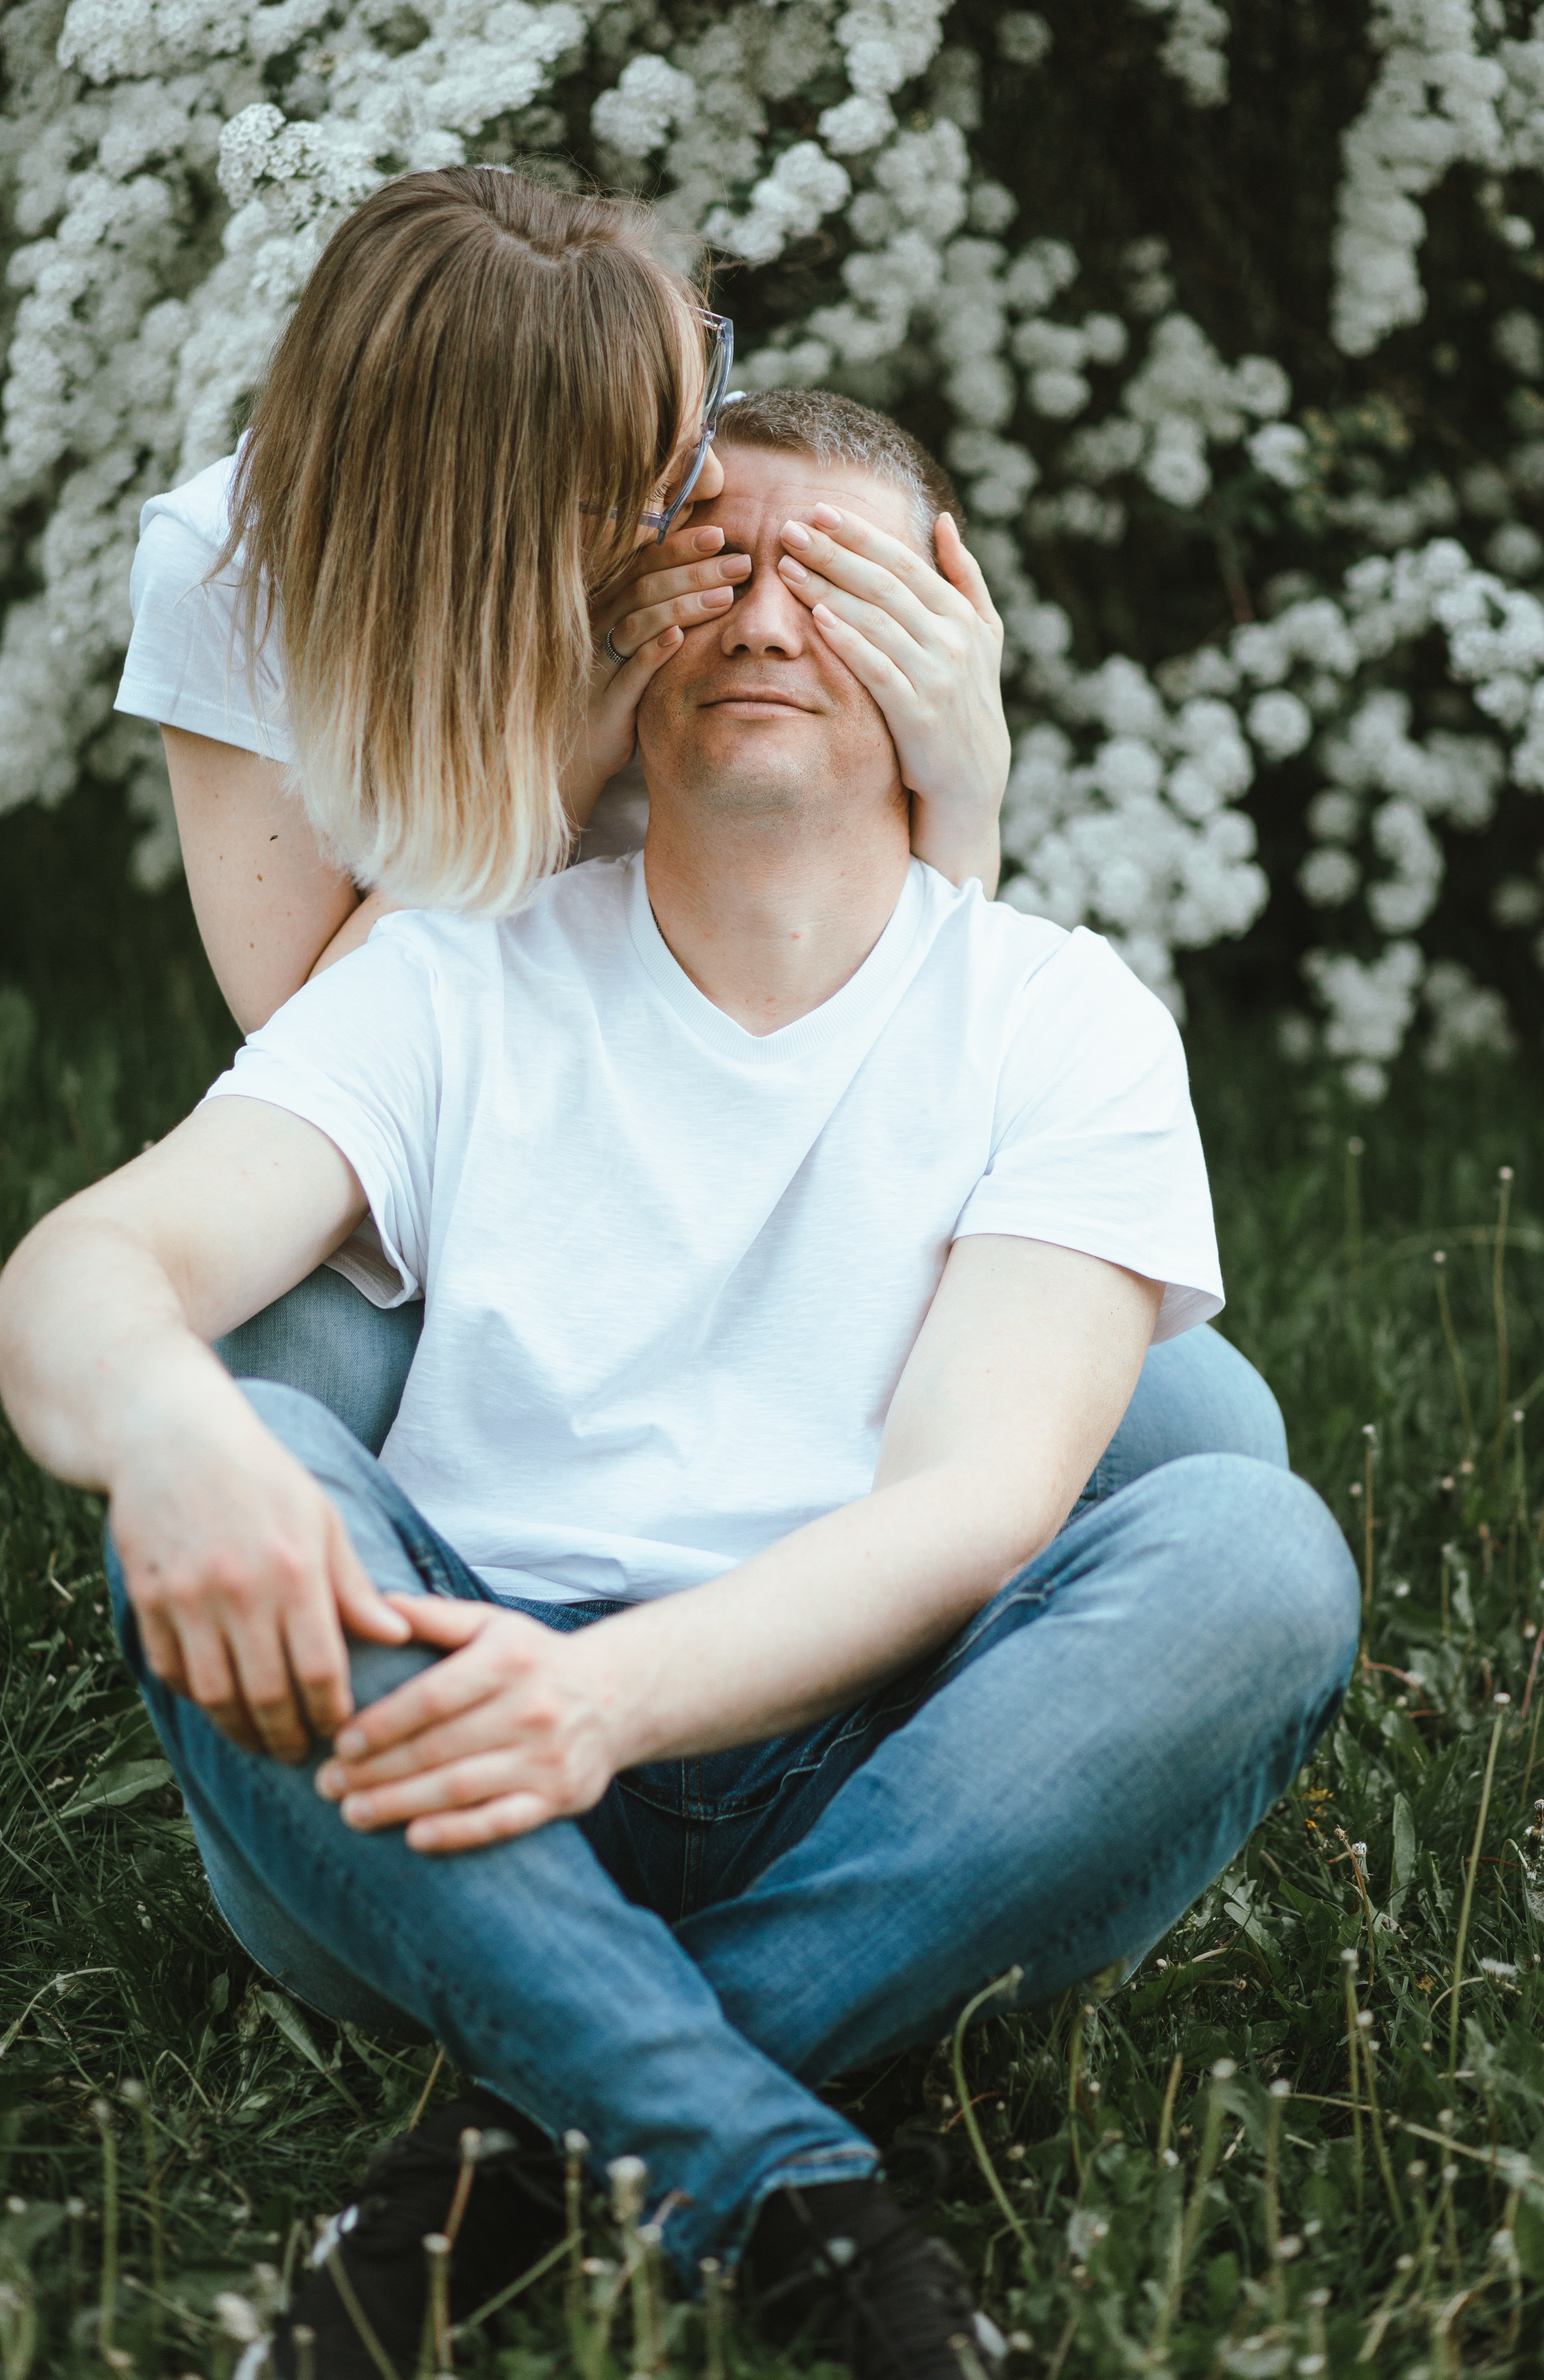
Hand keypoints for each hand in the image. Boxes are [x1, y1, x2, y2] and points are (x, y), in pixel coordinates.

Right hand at [110, 1389, 410, 1760]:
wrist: (171, 1438)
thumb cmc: (262, 1478)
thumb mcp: (321, 1519)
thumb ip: (353, 1585)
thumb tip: (397, 1636)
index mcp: (295, 1570)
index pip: (321, 1669)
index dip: (332, 1712)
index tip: (341, 1730)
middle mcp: (240, 1590)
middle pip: (267, 1695)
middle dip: (288, 1736)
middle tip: (300, 1754)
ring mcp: (188, 1597)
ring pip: (215, 1695)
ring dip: (240, 1731)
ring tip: (260, 1741)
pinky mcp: (147, 1599)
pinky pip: (172, 1671)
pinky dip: (196, 1698)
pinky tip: (219, 1705)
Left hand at [314, 1597, 618, 1851]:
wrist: (614, 1697)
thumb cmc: (533, 1661)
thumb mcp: (492, 1626)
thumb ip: (435, 1617)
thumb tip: (375, 1605)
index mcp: (509, 1660)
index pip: (432, 1697)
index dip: (381, 1724)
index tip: (338, 1743)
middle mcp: (533, 1707)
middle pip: (438, 1747)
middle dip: (375, 1770)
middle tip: (328, 1785)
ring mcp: (549, 1756)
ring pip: (461, 1787)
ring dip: (400, 1804)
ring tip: (353, 1813)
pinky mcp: (561, 1797)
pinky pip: (501, 1821)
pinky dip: (457, 1833)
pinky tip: (414, 1838)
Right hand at [562, 527, 751, 824]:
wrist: (576, 752)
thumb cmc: (614, 693)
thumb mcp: (632, 647)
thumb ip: (657, 610)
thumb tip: (701, 571)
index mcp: (607, 607)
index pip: (644, 564)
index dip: (680, 546)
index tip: (719, 533)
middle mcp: (598, 626)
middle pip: (646, 585)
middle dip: (694, 569)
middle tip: (740, 561)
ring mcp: (598, 663)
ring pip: (639, 621)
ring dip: (683, 604)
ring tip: (726, 595)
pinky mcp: (605, 701)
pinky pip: (629, 672)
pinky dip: (653, 652)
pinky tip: (679, 639)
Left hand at [776, 503, 1009, 840]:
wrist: (973, 778)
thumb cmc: (966, 699)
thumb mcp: (981, 635)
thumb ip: (964, 576)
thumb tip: (943, 520)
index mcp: (962, 614)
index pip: (903, 562)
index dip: (860, 534)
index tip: (819, 512)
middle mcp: (953, 639)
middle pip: (883, 584)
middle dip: (833, 553)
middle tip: (789, 529)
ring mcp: (937, 676)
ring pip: (876, 621)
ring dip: (829, 590)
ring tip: (787, 568)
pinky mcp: (918, 714)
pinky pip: (878, 669)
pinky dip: (849, 641)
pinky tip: (818, 618)